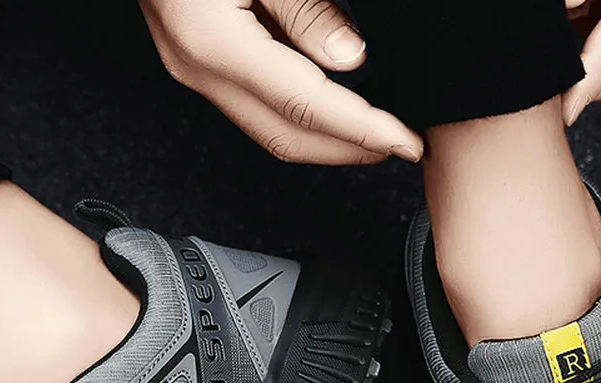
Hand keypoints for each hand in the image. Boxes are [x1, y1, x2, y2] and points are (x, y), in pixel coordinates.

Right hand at [138, 0, 423, 164]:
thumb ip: (304, 8)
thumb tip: (351, 59)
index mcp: (213, 41)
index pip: (306, 106)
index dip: (363, 130)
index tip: (407, 141)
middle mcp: (199, 67)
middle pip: (287, 138)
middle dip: (350, 150)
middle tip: (402, 146)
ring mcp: (193, 68)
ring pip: (272, 130)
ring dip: (328, 141)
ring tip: (376, 135)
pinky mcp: (197, 60)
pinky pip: (258, 107)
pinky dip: (303, 117)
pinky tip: (333, 109)